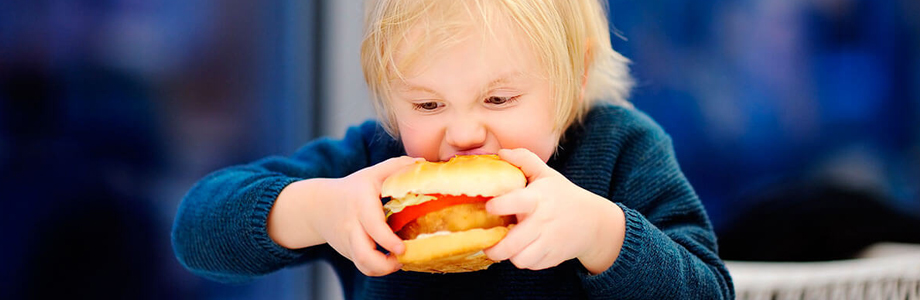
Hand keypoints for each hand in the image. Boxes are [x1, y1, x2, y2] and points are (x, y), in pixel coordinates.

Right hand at [273, 156, 420, 275]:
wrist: (318, 206)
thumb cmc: (353, 188)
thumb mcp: (372, 173)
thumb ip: (397, 166)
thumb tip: (423, 163)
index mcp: (361, 204)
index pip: (372, 226)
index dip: (388, 240)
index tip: (402, 248)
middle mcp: (353, 226)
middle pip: (364, 255)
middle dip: (385, 265)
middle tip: (404, 257)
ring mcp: (349, 242)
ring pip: (364, 266)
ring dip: (383, 270)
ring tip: (399, 261)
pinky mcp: (349, 253)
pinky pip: (364, 267)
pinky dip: (378, 269)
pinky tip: (390, 261)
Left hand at [483, 149, 624, 273]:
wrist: (593, 222)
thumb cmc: (563, 195)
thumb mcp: (547, 174)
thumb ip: (524, 159)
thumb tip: (501, 152)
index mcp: (538, 198)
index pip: (517, 201)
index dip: (499, 205)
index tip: (488, 207)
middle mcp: (542, 222)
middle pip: (513, 243)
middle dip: (494, 248)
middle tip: (485, 242)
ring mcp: (548, 242)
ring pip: (520, 259)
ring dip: (508, 255)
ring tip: (503, 247)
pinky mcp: (552, 257)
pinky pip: (530, 265)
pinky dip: (522, 260)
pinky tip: (520, 249)